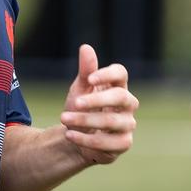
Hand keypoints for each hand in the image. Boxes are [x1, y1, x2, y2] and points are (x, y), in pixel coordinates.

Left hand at [60, 44, 138, 165]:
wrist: (77, 137)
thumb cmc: (82, 108)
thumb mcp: (80, 88)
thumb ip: (85, 71)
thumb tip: (85, 47)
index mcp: (117, 86)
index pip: (121, 74)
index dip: (107, 74)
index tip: (89, 78)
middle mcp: (127, 105)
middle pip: (121, 97)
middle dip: (96, 100)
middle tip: (75, 102)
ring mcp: (128, 124)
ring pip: (111, 121)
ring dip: (85, 120)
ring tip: (63, 118)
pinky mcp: (123, 143)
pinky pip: (108, 143)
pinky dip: (86, 139)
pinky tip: (70, 135)